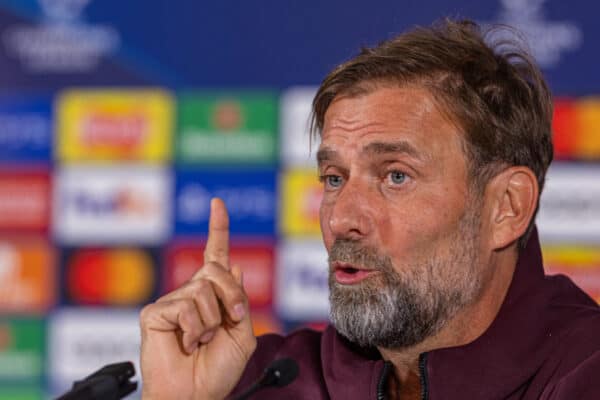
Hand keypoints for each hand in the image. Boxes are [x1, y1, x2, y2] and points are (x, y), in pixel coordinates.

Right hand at [140, 198, 255, 399]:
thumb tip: (235, 265)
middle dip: (232, 295)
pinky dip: (194, 330)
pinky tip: (187, 344)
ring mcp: (172, 302)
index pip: (215, 255)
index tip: (217, 203)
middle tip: (232, 321)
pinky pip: (185, 307)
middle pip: (216, 270)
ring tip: (202, 341)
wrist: (196, 395)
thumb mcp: (242, 333)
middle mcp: (191, 294)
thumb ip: (239, 300)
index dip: (217, 229)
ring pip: (203, 290)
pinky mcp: (155, 313)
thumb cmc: (218, 370)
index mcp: (213, 296)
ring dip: (212, 321)